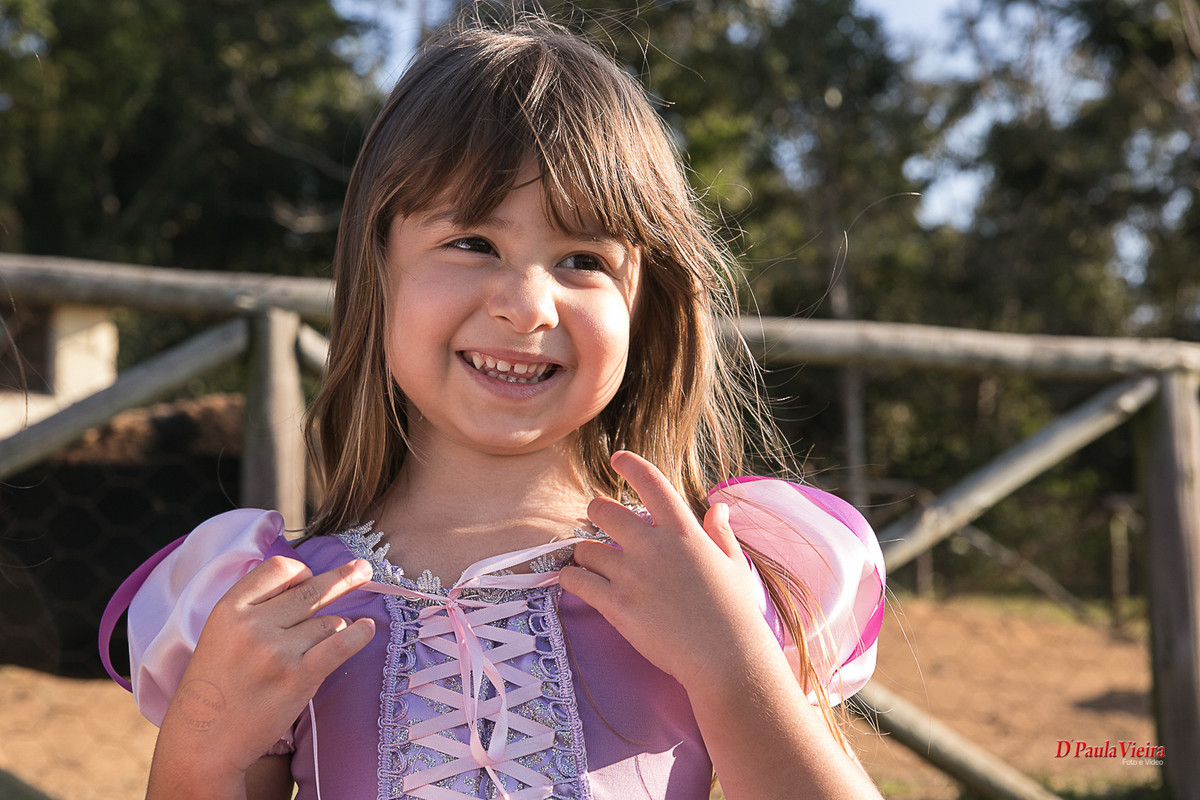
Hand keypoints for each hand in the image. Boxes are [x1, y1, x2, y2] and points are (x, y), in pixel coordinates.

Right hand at [153, 557, 375, 779]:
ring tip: (317, 647)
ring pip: (328, 622)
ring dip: (332, 629)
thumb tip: (305, 582)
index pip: (279, 568)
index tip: (310, 578)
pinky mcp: (300, 677)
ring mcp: (278, 651)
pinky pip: (341, 644)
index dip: (300, 572)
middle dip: (342, 578)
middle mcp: (254, 625)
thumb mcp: (220, 634)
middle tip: (363, 568)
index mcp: (230, 609)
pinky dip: (359, 634)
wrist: (204, 743)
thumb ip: (254, 608)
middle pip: (311, 591)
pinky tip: (367, 628)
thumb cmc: (215, 688)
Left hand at [559, 451, 775, 693]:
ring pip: (584, 548)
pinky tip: (575, 583)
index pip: (650, 482)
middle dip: (596, 513)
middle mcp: (652, 545)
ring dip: (584, 554)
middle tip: (599, 524)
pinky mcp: (615, 605)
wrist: (726, 659)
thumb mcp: (733, 565)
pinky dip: (570, 579)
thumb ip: (720, 533)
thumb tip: (719, 508)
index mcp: (683, 530)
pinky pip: (575, 581)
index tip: (618, 459)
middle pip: (602, 510)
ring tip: (592, 564)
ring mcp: (630, 574)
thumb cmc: (735, 613)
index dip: (629, 465)